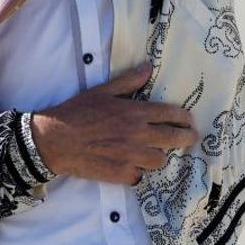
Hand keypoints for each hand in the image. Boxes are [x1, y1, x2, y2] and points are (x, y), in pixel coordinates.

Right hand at [31, 63, 198, 185]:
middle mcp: (137, 135)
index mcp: (134, 112)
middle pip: (174, 139)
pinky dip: (138, 171)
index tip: (189, 120)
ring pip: (160, 160)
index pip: (171, 114)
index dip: (184, 118)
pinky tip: (131, 165)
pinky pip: (140, 176)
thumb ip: (128, 81)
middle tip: (190, 137)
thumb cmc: (77, 112)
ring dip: (159, 155)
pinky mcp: (120, 175)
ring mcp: (130, 157)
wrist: (54, 140)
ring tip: (155, 151)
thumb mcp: (102, 91)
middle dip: (187, 138)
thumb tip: (148, 67)